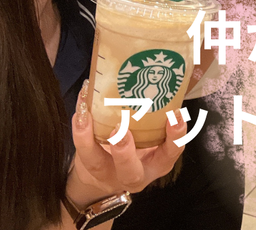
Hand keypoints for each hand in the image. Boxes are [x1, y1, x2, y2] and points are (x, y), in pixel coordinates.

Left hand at [66, 81, 185, 208]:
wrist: (107, 175)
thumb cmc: (140, 147)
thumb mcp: (156, 138)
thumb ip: (160, 116)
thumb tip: (166, 79)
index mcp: (158, 162)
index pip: (171, 151)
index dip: (176, 136)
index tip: (174, 115)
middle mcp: (135, 173)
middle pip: (131, 171)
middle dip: (124, 151)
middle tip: (120, 127)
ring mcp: (109, 174)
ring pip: (98, 164)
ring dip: (90, 140)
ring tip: (85, 116)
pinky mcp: (89, 169)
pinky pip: (81, 152)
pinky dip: (79, 131)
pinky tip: (80, 111)